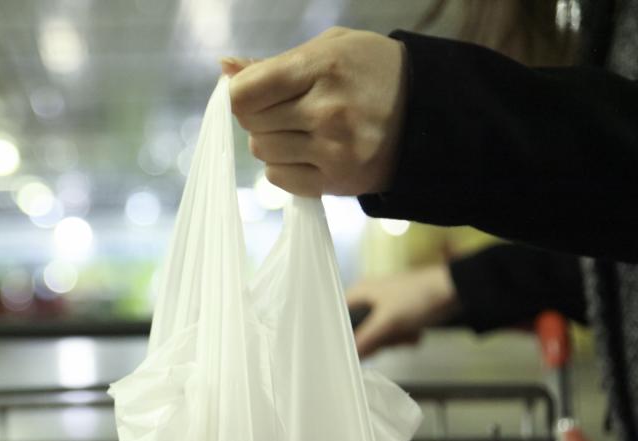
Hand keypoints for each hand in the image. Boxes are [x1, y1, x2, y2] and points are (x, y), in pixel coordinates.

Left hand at [223, 28, 406, 196]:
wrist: (428, 111)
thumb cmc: (370, 71)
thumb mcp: (330, 48)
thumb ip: (273, 63)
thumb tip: (224, 69)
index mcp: (324, 67)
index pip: (246, 92)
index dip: (239, 93)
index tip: (251, 91)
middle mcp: (328, 110)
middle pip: (251, 123)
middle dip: (258, 115)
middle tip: (287, 107)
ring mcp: (334, 150)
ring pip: (262, 151)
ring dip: (271, 140)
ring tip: (301, 128)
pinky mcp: (337, 181)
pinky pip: (278, 178)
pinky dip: (283, 166)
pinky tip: (307, 151)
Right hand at [345, 265, 459, 357]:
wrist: (456, 290)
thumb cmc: (420, 296)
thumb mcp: (388, 321)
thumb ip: (365, 340)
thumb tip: (349, 355)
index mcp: (360, 292)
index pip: (339, 318)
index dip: (344, 335)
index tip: (352, 348)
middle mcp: (370, 299)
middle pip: (360, 331)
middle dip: (377, 340)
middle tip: (388, 340)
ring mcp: (387, 307)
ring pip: (379, 335)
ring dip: (394, 340)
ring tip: (406, 333)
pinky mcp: (402, 315)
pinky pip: (394, 334)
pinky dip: (404, 338)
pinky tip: (414, 333)